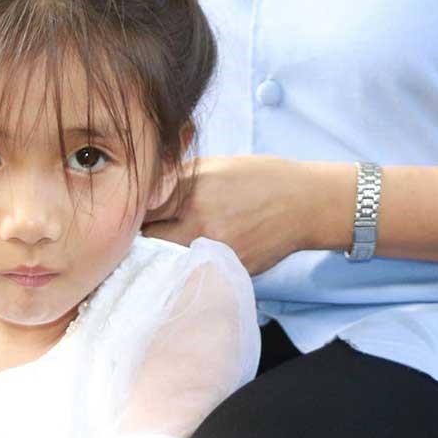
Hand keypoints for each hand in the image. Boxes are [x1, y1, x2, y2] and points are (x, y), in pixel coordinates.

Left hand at [142, 155, 348, 275]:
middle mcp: (199, 223)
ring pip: (167, 262)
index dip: (133, 211)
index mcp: (192, 191)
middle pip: (147, 240)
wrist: (305, 203)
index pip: (141, 208)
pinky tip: (192, 259)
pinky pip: (194, 273)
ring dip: (160, 257)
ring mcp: (213, 250)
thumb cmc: (259, 178)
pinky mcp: (227, 270)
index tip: (131, 212)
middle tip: (143, 234)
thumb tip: (144, 192)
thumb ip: (177, 179)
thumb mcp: (214, 165)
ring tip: (165, 249)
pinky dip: (187, 268)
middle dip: (142, 237)